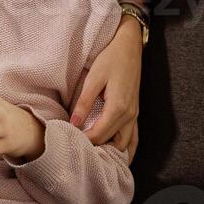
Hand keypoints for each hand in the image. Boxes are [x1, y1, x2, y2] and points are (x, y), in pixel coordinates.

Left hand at [69, 15, 141, 161]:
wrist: (129, 46)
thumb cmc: (111, 59)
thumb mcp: (94, 78)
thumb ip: (84, 103)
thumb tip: (73, 123)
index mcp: (118, 108)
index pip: (99, 135)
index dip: (84, 142)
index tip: (69, 143)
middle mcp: (129, 115)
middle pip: (111, 143)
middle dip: (97, 150)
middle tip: (80, 153)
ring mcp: (134, 114)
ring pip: (126, 144)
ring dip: (113, 152)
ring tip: (97, 157)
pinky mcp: (135, 111)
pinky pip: (133, 137)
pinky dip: (126, 147)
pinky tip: (116, 152)